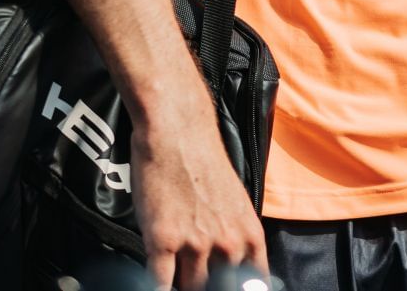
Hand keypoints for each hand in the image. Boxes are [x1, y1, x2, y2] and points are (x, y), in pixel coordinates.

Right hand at [128, 81, 267, 290]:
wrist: (177, 131)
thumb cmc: (205, 163)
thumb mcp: (236, 204)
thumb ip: (236, 239)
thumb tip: (228, 269)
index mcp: (250, 236)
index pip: (252, 287)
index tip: (221, 287)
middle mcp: (227, 245)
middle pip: (216, 290)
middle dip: (204, 286)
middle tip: (194, 276)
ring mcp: (195, 245)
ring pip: (188, 289)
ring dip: (179, 283)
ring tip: (173, 271)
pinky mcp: (163, 241)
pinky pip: (159, 285)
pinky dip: (156, 288)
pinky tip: (154, 282)